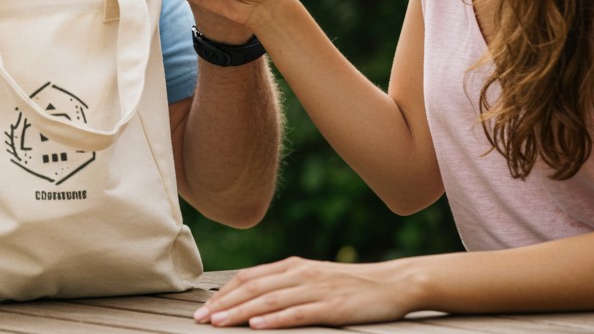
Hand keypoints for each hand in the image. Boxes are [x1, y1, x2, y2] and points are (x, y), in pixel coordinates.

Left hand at [196, 257, 415, 327]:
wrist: (393, 283)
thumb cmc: (351, 284)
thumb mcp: (314, 277)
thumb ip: (286, 283)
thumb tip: (253, 297)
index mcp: (293, 266)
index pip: (248, 278)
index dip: (223, 293)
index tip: (203, 308)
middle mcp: (300, 274)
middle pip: (253, 289)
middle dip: (223, 304)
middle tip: (200, 319)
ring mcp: (316, 289)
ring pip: (269, 301)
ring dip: (240, 313)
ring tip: (218, 323)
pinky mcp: (332, 307)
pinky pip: (298, 314)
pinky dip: (275, 320)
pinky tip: (257, 327)